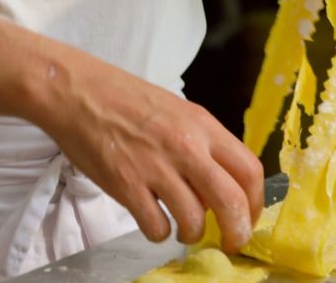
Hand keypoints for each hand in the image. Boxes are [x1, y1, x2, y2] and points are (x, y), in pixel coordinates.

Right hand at [31, 50, 263, 253]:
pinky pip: (156, 226)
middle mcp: (186, 146)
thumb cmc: (127, 100)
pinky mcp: (126, 185)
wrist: (79, 92)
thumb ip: (203, 145)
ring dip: (193, 233)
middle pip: (231, 201)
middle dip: (237, 231)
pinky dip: (159, 233)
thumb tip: (219, 187)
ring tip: (183, 229)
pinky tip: (153, 221)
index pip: (249, 170)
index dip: (257, 202)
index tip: (250, 217)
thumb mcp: (179, 111)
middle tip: (232, 243)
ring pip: (193, 220)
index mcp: (203, 125)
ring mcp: (155, 167)